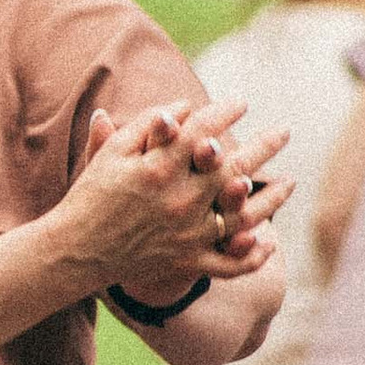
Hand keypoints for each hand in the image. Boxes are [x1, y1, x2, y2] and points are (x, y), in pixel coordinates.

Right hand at [69, 101, 288, 297]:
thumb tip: (184, 107)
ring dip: (270, 197)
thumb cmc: (90, 196)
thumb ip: (146, 127)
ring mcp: (187, 233)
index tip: (242, 103)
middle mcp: (179, 200)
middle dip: (264, 146)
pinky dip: (251, 255)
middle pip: (233, 168)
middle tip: (284, 131)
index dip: (225, 113)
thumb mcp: (111, 154)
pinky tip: (268, 239)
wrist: (75, 251)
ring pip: (242, 214)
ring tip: (290, 181)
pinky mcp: (187, 261)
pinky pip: (229, 262)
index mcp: (158, 169)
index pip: (203, 132)